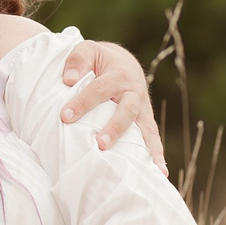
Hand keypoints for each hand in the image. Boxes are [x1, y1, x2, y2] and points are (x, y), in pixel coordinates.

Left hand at [60, 39, 161, 161]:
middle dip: (114, 128)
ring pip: (145, 128)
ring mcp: (142, 108)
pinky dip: (157, 155)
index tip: (65, 116)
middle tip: (100, 144)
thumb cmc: (99, 60)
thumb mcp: (88, 51)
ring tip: (145, 168)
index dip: (82, 102)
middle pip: (126, 111)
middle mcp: (134, 92)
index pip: (98, 89)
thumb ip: (77, 60)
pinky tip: (160, 173)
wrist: (122, 62)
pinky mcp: (145, 120)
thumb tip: (69, 80)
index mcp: (118, 74)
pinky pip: (152, 138)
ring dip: (145, 148)